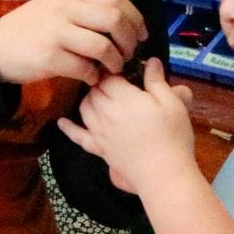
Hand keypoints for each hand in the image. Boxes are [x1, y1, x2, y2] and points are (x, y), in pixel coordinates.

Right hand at [0, 0, 147, 85]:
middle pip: (114, 20)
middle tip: (129, 55)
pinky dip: (94, 76)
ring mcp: (56, 31)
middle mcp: (65, 7)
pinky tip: (92, 78)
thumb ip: (86, 9)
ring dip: (115, 61)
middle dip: (129, 41)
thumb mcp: (58, 7)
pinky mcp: (49, 56)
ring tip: (112, 69)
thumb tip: (125, 24)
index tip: (141, 35)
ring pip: (103, 45)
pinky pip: (85, 67)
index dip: (135, 18)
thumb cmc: (32, 29)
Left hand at [57, 58, 195, 196]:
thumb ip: (157, 80)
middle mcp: (105, 113)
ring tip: (103, 96)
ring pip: (85, 108)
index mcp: (123, 98)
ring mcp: (99, 132)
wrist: (163, 173)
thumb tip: (150, 59)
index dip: (114, 71)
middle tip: (118, 84)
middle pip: (94, 90)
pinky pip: (78, 136)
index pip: (108, 77)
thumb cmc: (171, 136)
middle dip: (103, 84)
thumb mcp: (172, 103)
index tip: (124, 71)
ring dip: (91, 98)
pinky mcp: (99, 149)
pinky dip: (69, 128)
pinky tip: (61, 122)